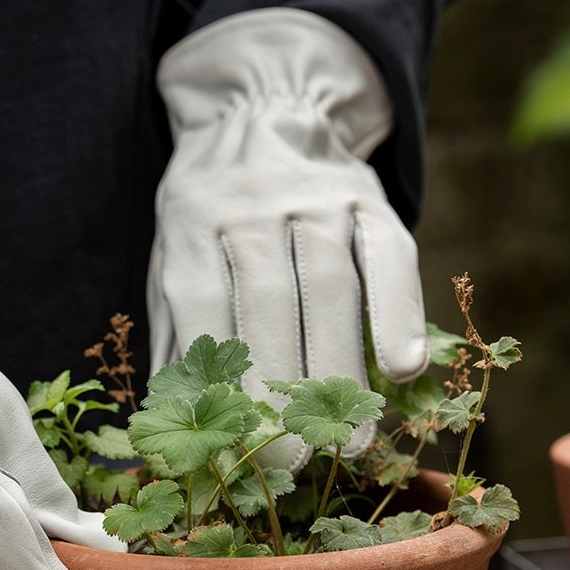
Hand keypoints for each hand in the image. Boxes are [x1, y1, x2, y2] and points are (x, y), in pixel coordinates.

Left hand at [148, 8, 428, 467]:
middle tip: (300, 461)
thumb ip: (173, 328)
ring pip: (332, 283)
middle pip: (271, 300)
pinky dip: (398, 310)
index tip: (241, 446)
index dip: (224, 381)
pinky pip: (389, 253)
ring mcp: (313, 195)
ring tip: (356, 441)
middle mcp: (251, 205)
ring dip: (344, 367)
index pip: (207, 309)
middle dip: (285, 387)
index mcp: (192, 225)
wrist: (261, 109)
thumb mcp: (174, 256)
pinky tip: (404, 369)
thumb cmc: (209, 214)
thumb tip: (165, 415)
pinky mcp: (367, 193)